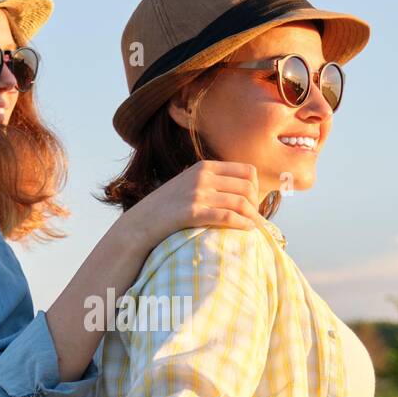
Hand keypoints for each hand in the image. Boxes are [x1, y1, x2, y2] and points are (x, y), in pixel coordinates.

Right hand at [122, 160, 259, 246]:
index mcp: (204, 166)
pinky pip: (227, 217)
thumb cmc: (168, 208)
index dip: (256, 188)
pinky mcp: (192, 212)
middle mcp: (202, 176)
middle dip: (256, 204)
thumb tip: (240, 190)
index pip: (247, 171)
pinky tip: (247, 230)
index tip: (253, 203)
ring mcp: (196, 194)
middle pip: (247, 187)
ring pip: (240, 202)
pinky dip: (242, 224)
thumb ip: (211, 182)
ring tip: (256, 227)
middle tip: (256, 218)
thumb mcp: (189, 184)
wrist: (140, 223)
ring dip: (253, 217)